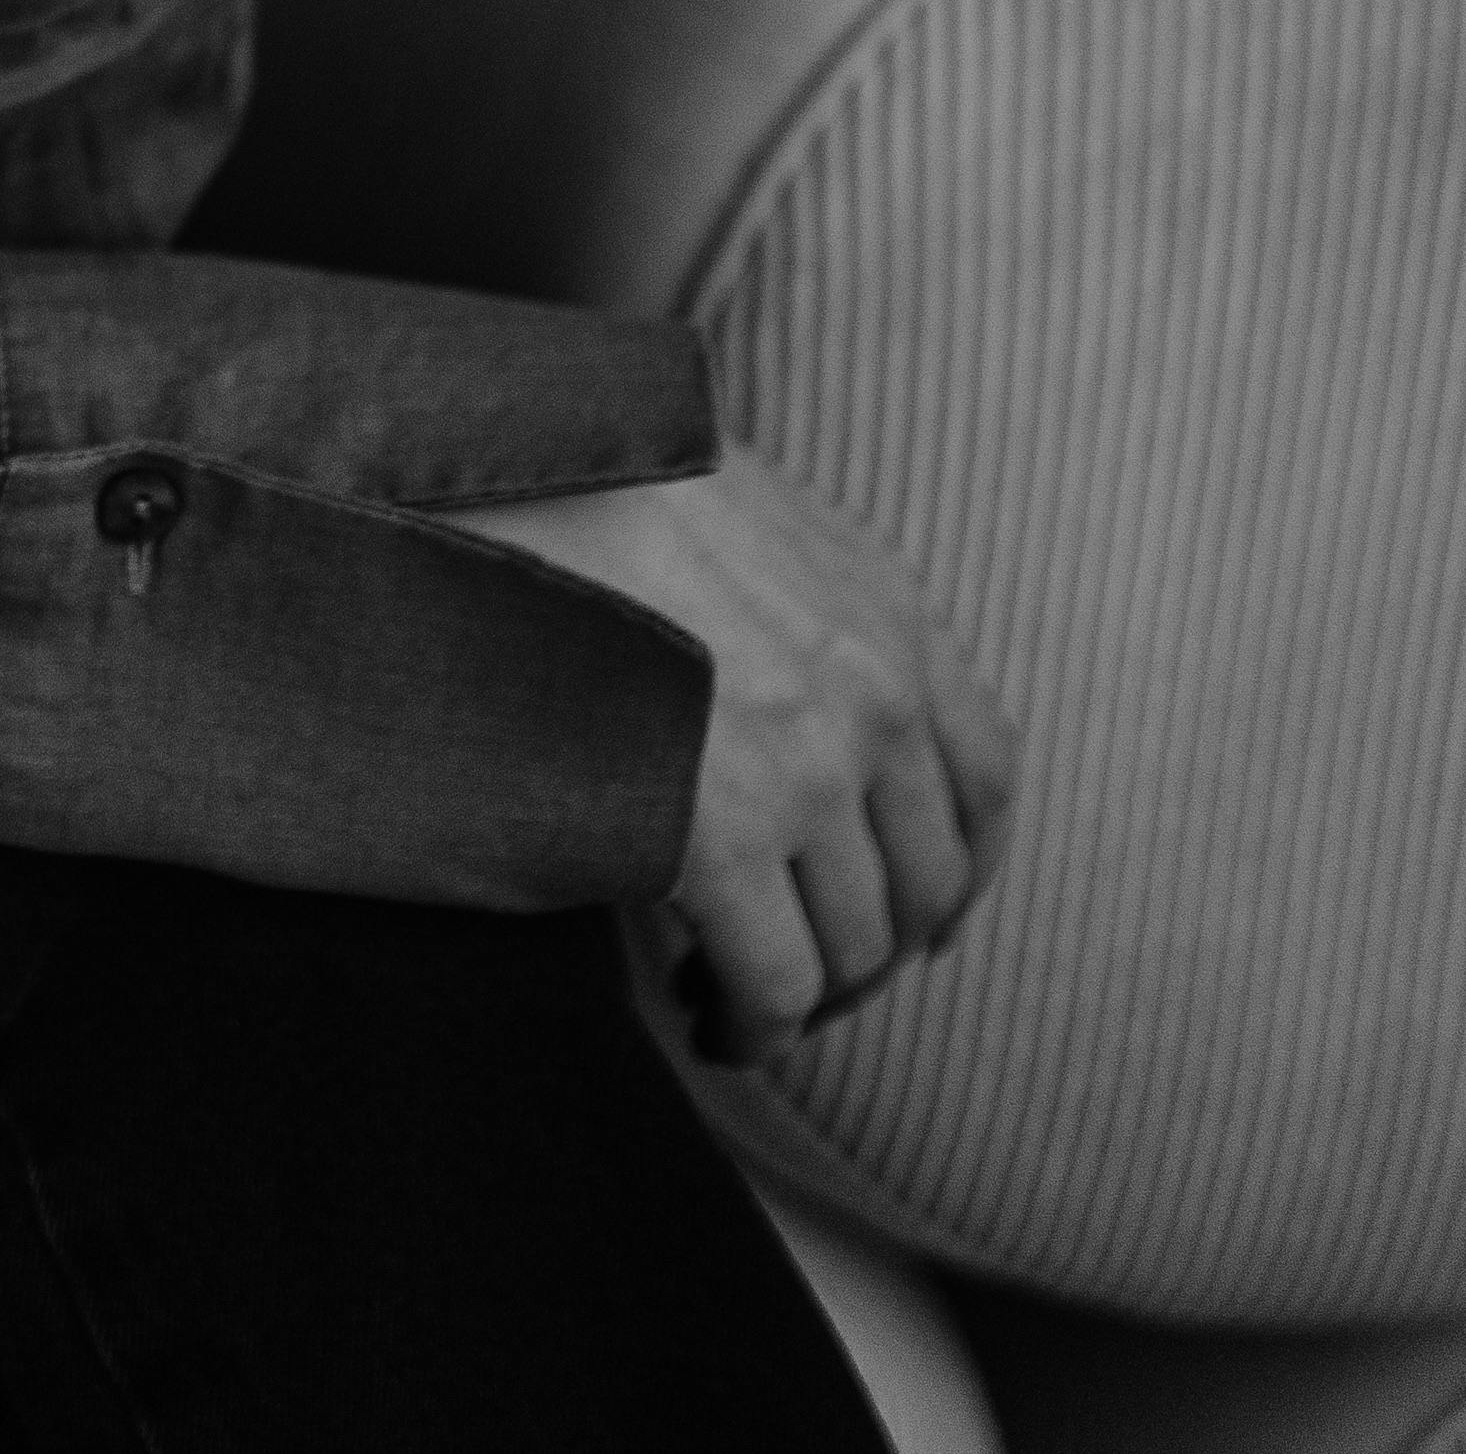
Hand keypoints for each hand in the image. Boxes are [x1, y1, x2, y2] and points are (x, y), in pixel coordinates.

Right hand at [447, 444, 1020, 1072]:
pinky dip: (752, 1027)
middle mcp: (876, 697)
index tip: (921, 914)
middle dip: (873, 948)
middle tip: (804, 968)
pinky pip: (776, 985)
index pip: (987, 777)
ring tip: (737, 999)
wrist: (504, 466)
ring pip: (857, 949)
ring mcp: (806, 770)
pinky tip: (710, 1017)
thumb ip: (812, 600)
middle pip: (926, 885)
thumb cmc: (598, 482)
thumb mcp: (752, 511)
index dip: (959, 866)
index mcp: (891, 612)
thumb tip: (798, 682)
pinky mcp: (721, 835)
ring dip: (808, 997)